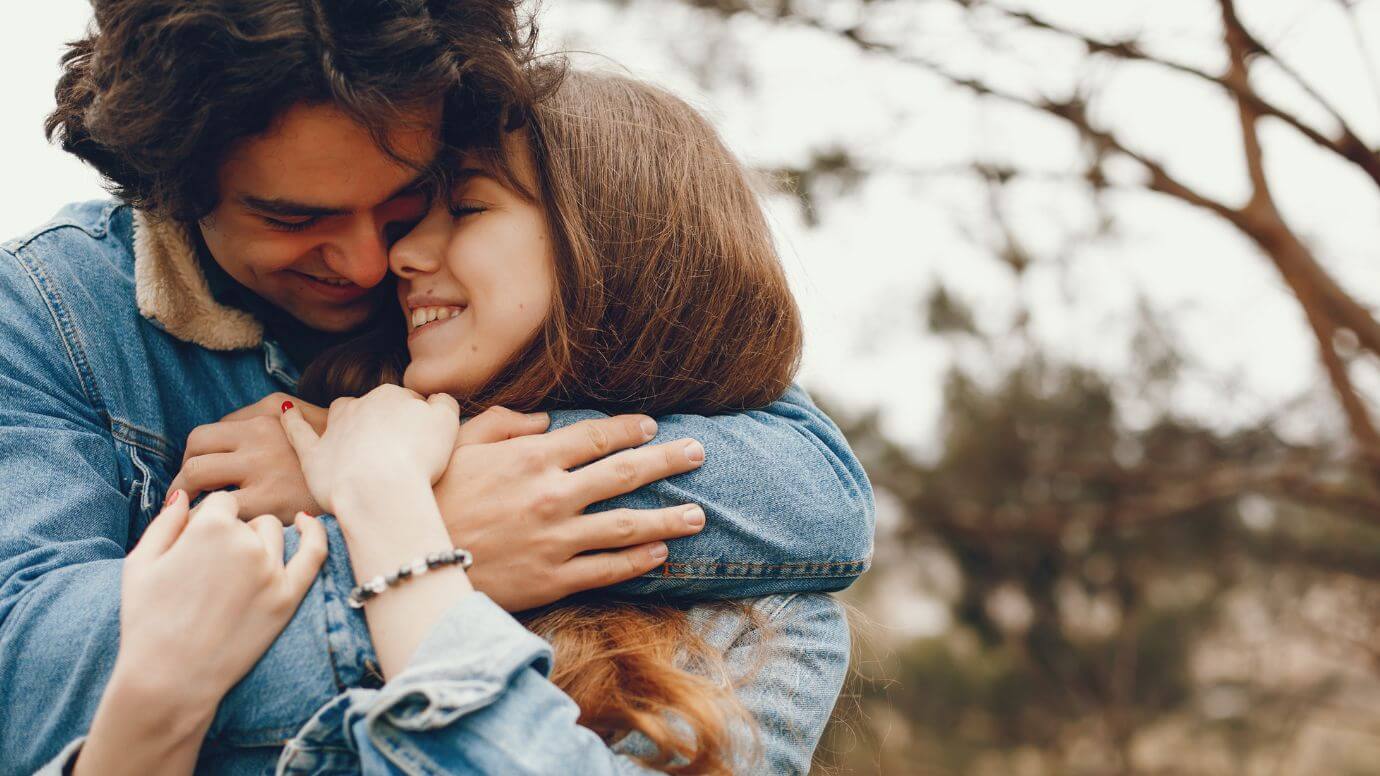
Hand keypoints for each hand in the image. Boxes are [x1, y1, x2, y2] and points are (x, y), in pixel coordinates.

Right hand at [112, 490, 326, 711]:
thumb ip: (165, 522)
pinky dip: (315, 533)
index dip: (207, 521)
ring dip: (258, 542)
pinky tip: (308, 523)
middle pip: (247, 520)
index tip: (195, 545)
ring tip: (233, 574)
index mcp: (209, 527)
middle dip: (230, 534)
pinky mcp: (288, 596)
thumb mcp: (140, 563)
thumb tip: (183, 495)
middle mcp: (245, 542)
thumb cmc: (147, 620)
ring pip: (274, 533)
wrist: (169, 678)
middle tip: (208, 571)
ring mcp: (271, 570)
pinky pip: (314, 553)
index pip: (221, 503)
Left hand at [170, 393, 327, 520]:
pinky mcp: (266, 500)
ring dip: (185, 494)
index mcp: (269, 412)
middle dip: (184, 472)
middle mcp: (261, 433)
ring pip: (195, 474)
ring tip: (191, 513)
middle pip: (196, 446)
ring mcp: (262, 466)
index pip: (211, 431)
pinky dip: (202, 520)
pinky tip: (211, 530)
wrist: (372, 481)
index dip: (200, 456)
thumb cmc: (337, 456)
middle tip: (188, 494)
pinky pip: (214, 509)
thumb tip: (231, 429)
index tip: (201, 477)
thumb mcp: (308, 419)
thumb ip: (270, 418)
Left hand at [280, 384, 459, 515]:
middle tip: (402, 451)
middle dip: (386, 423)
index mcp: (392, 396)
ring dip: (347, 418)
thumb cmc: (418, 457)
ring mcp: (335, 429)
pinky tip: (286, 411)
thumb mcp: (447, 423)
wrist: (380, 489)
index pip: (408, 402)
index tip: (424, 444)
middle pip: (376, 408)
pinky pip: (299, 432)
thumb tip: (435, 399)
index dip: (418, 423)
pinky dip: (292, 421)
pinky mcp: (314, 455)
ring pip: (341, 413)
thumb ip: (444, 403)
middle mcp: (361, 405)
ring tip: (355, 433)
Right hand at [435, 407, 709, 611]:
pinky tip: (661, 554)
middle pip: (625, 474)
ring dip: (667, 519)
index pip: (596, 437)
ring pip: (626, 526)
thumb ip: (504, 424)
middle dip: (667, 461)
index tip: (652, 426)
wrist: (409, 560)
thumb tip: (544, 421)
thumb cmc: (429, 495)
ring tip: (697, 515)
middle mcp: (553, 495)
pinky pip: (606, 570)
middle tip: (699, 454)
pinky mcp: (552, 579)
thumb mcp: (458, 443)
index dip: (629, 430)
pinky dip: (638, 562)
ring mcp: (556, 539)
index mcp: (533, 457)